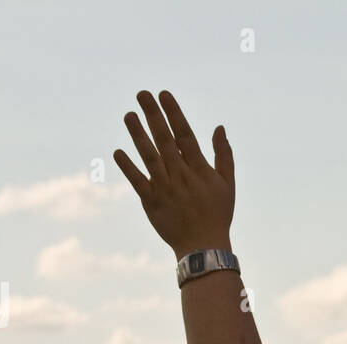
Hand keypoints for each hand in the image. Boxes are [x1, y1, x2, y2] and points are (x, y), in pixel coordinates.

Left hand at [115, 90, 233, 258]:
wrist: (203, 246)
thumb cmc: (217, 214)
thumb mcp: (228, 184)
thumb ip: (224, 154)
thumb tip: (219, 127)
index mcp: (199, 169)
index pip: (184, 135)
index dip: (173, 113)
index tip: (164, 94)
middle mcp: (181, 175)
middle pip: (165, 140)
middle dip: (153, 115)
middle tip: (142, 94)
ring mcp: (165, 188)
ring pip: (149, 157)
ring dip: (138, 135)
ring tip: (128, 115)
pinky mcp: (151, 202)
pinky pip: (137, 181)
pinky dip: (128, 167)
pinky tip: (118, 151)